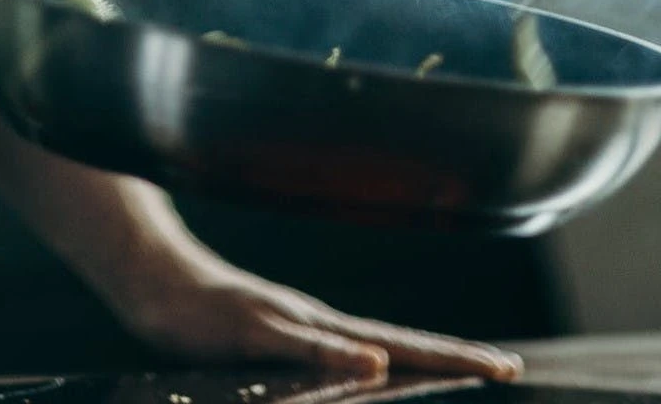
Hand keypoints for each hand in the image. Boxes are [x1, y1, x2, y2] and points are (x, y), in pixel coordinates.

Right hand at [108, 241, 523, 380]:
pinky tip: (370, 364)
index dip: (448, 356)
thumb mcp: (262, 351)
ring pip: (360, 340)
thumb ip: (304, 368)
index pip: (397, 346)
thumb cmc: (205, 321)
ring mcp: (283, 318)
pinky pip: (299, 344)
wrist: (150, 277)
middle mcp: (313, 319)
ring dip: (416, 355)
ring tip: (469, 367)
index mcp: (321, 331)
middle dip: (454, 355)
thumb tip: (354, 383)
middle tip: (510, 367)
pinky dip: (337, 355)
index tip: (500, 365)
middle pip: (395, 340)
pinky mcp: (250, 326)